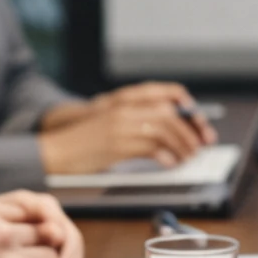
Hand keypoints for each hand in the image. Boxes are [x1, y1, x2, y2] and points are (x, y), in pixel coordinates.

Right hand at [40, 91, 208, 174]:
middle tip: (202, 146)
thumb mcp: (115, 128)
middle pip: (171, 114)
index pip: (170, 95)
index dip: (190, 110)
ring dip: (183, 145)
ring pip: (164, 129)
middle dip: (192, 130)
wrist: (55, 151)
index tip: (202, 126)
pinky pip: (150, 147)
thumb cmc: (84, 144)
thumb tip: (172, 142)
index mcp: (126, 102)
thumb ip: (140, 128)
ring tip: (189, 157)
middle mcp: (125, 109)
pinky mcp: (116, 144)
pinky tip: (171, 163)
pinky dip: (166, 155)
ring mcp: (120, 125)